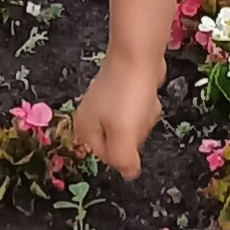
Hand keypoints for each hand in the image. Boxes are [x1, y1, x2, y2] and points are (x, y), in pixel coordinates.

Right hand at [70, 53, 165, 178]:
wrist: (137, 54)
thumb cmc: (128, 95)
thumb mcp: (123, 135)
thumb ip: (123, 160)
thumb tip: (129, 175)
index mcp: (84, 130)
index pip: (109, 159)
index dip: (125, 151)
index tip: (131, 134)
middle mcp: (91, 118)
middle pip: (121, 143)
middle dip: (136, 132)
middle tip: (137, 115)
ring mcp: (107, 105)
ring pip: (132, 127)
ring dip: (143, 118)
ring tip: (142, 101)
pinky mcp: (122, 94)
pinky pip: (137, 111)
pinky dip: (145, 105)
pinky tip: (145, 93)